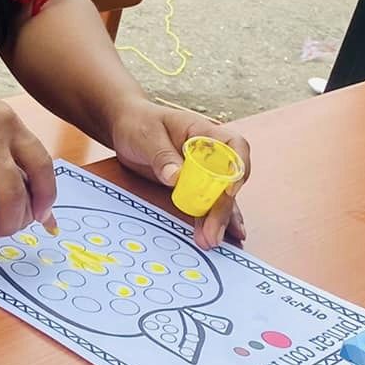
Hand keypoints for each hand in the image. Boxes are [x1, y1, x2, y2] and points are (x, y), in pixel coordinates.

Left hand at [108, 102, 248, 249]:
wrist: (126, 128)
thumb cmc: (139, 124)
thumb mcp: (146, 136)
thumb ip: (162, 155)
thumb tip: (176, 177)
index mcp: (203, 133)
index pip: (234, 146)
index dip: (238, 167)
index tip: (229, 190)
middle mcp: (209, 153)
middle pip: (227, 180)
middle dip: (222, 208)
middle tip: (212, 232)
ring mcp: (203, 171)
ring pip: (219, 196)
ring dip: (217, 219)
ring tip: (211, 241)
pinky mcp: (192, 186)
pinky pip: (206, 203)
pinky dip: (210, 219)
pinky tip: (219, 235)